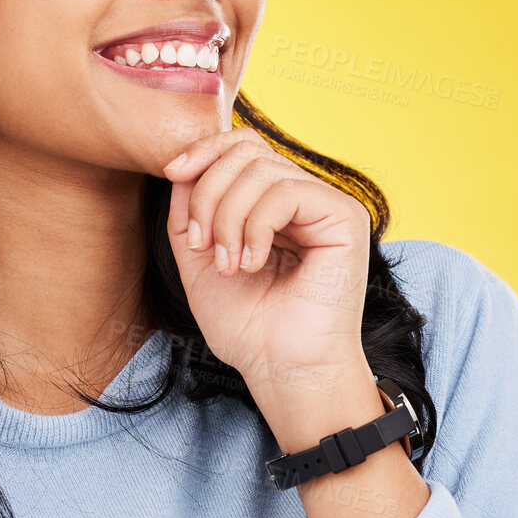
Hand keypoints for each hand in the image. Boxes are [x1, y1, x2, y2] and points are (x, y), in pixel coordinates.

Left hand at [162, 127, 376, 411]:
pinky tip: (253, 263)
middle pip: (247, 151)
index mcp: (273, 205)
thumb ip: (189, 211)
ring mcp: (327, 205)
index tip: (173, 174)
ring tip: (229, 265)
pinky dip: (256, 226)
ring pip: (262, 169)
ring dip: (228, 218)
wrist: (280, 370)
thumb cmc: (248, 327)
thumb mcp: (199, 259)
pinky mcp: (345, 218)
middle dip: (209, 193)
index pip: (242, 147)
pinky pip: (287, 191)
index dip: (205, 151)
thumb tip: (182, 166)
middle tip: (204, 247)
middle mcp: (303, 199)